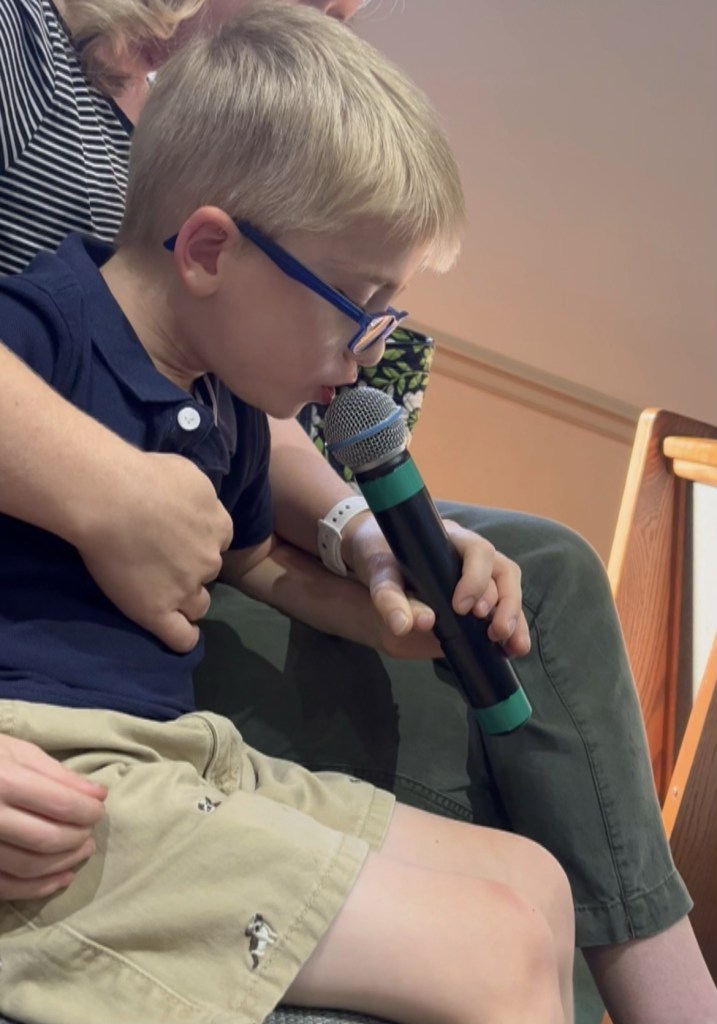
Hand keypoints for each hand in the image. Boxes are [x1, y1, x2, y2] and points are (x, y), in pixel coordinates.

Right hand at [0, 735, 106, 899]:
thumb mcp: (18, 752)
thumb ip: (58, 775)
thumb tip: (98, 795)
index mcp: (3, 781)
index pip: (61, 804)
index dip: (88, 810)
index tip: (99, 808)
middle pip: (48, 838)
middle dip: (79, 836)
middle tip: (90, 829)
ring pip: (31, 867)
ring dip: (66, 863)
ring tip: (83, 850)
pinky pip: (7, 887)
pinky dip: (39, 888)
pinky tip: (62, 878)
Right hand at [77, 450, 233, 652]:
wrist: (111, 498)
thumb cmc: (143, 474)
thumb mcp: (187, 473)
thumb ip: (198, 495)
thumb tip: (192, 502)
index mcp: (219, 525)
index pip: (219, 540)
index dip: (198, 539)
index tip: (176, 535)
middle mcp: (210, 560)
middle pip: (208, 572)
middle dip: (191, 568)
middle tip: (159, 558)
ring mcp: (187, 588)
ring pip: (199, 605)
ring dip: (186, 601)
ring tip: (160, 593)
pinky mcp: (159, 611)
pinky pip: (181, 638)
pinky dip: (182, 638)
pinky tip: (175, 633)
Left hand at [345, 514, 530, 659]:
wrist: (374, 558)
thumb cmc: (379, 557)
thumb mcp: (379, 574)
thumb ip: (389, 598)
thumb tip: (405, 626)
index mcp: (451, 540)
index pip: (479, 551)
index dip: (477, 579)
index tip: (460, 608)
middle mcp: (471, 556)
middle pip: (503, 572)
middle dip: (505, 603)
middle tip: (494, 631)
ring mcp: (478, 575)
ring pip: (509, 591)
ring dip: (515, 619)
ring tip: (512, 646)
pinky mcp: (477, 597)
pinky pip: (503, 609)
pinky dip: (512, 629)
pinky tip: (512, 649)